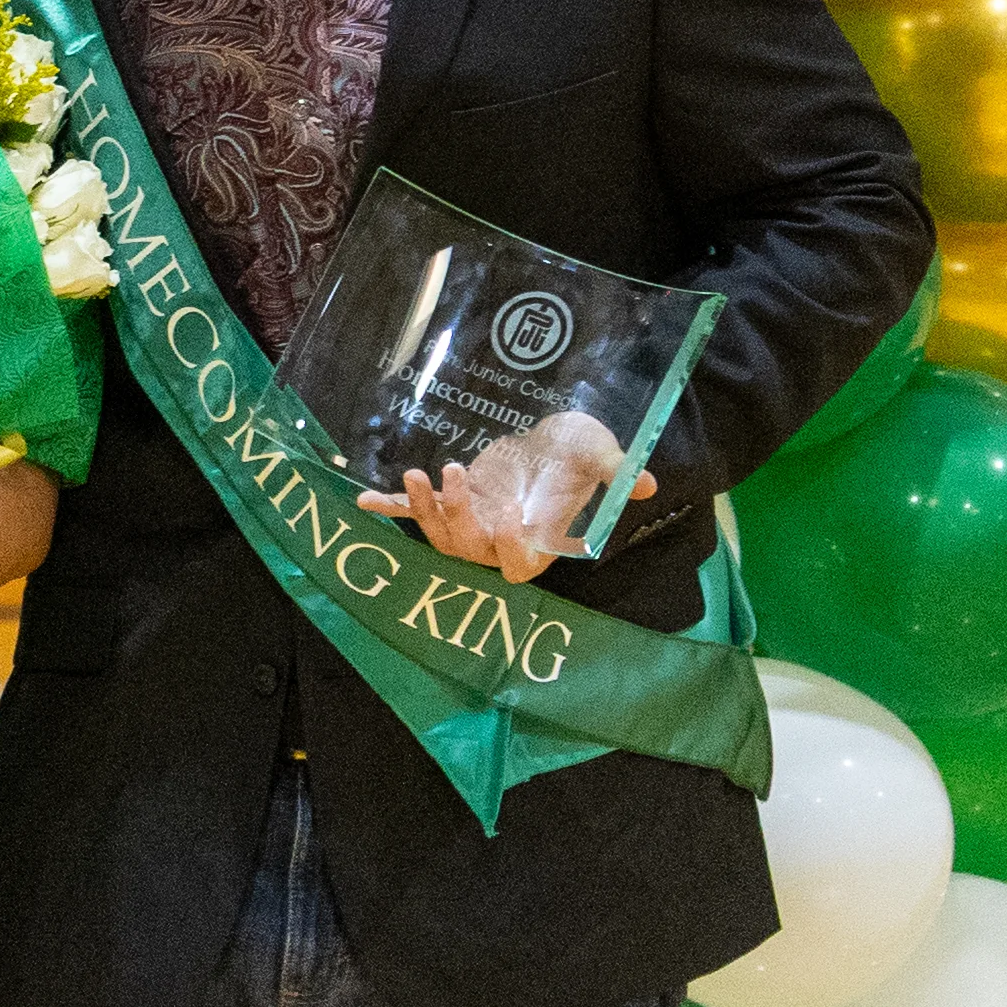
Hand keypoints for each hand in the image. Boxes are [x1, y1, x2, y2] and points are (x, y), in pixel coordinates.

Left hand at [359, 463, 656, 585]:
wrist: (553, 441)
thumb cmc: (578, 452)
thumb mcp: (598, 454)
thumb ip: (616, 471)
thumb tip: (644, 482)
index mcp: (539, 541)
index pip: (519, 565)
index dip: (510, 549)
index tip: (511, 515)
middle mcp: (501, 541)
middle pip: (469, 550)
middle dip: (457, 517)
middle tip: (456, 473)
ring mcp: (474, 524)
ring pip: (442, 536)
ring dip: (425, 510)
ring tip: (417, 476)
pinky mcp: (454, 502)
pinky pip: (418, 513)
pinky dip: (393, 507)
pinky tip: (362, 501)